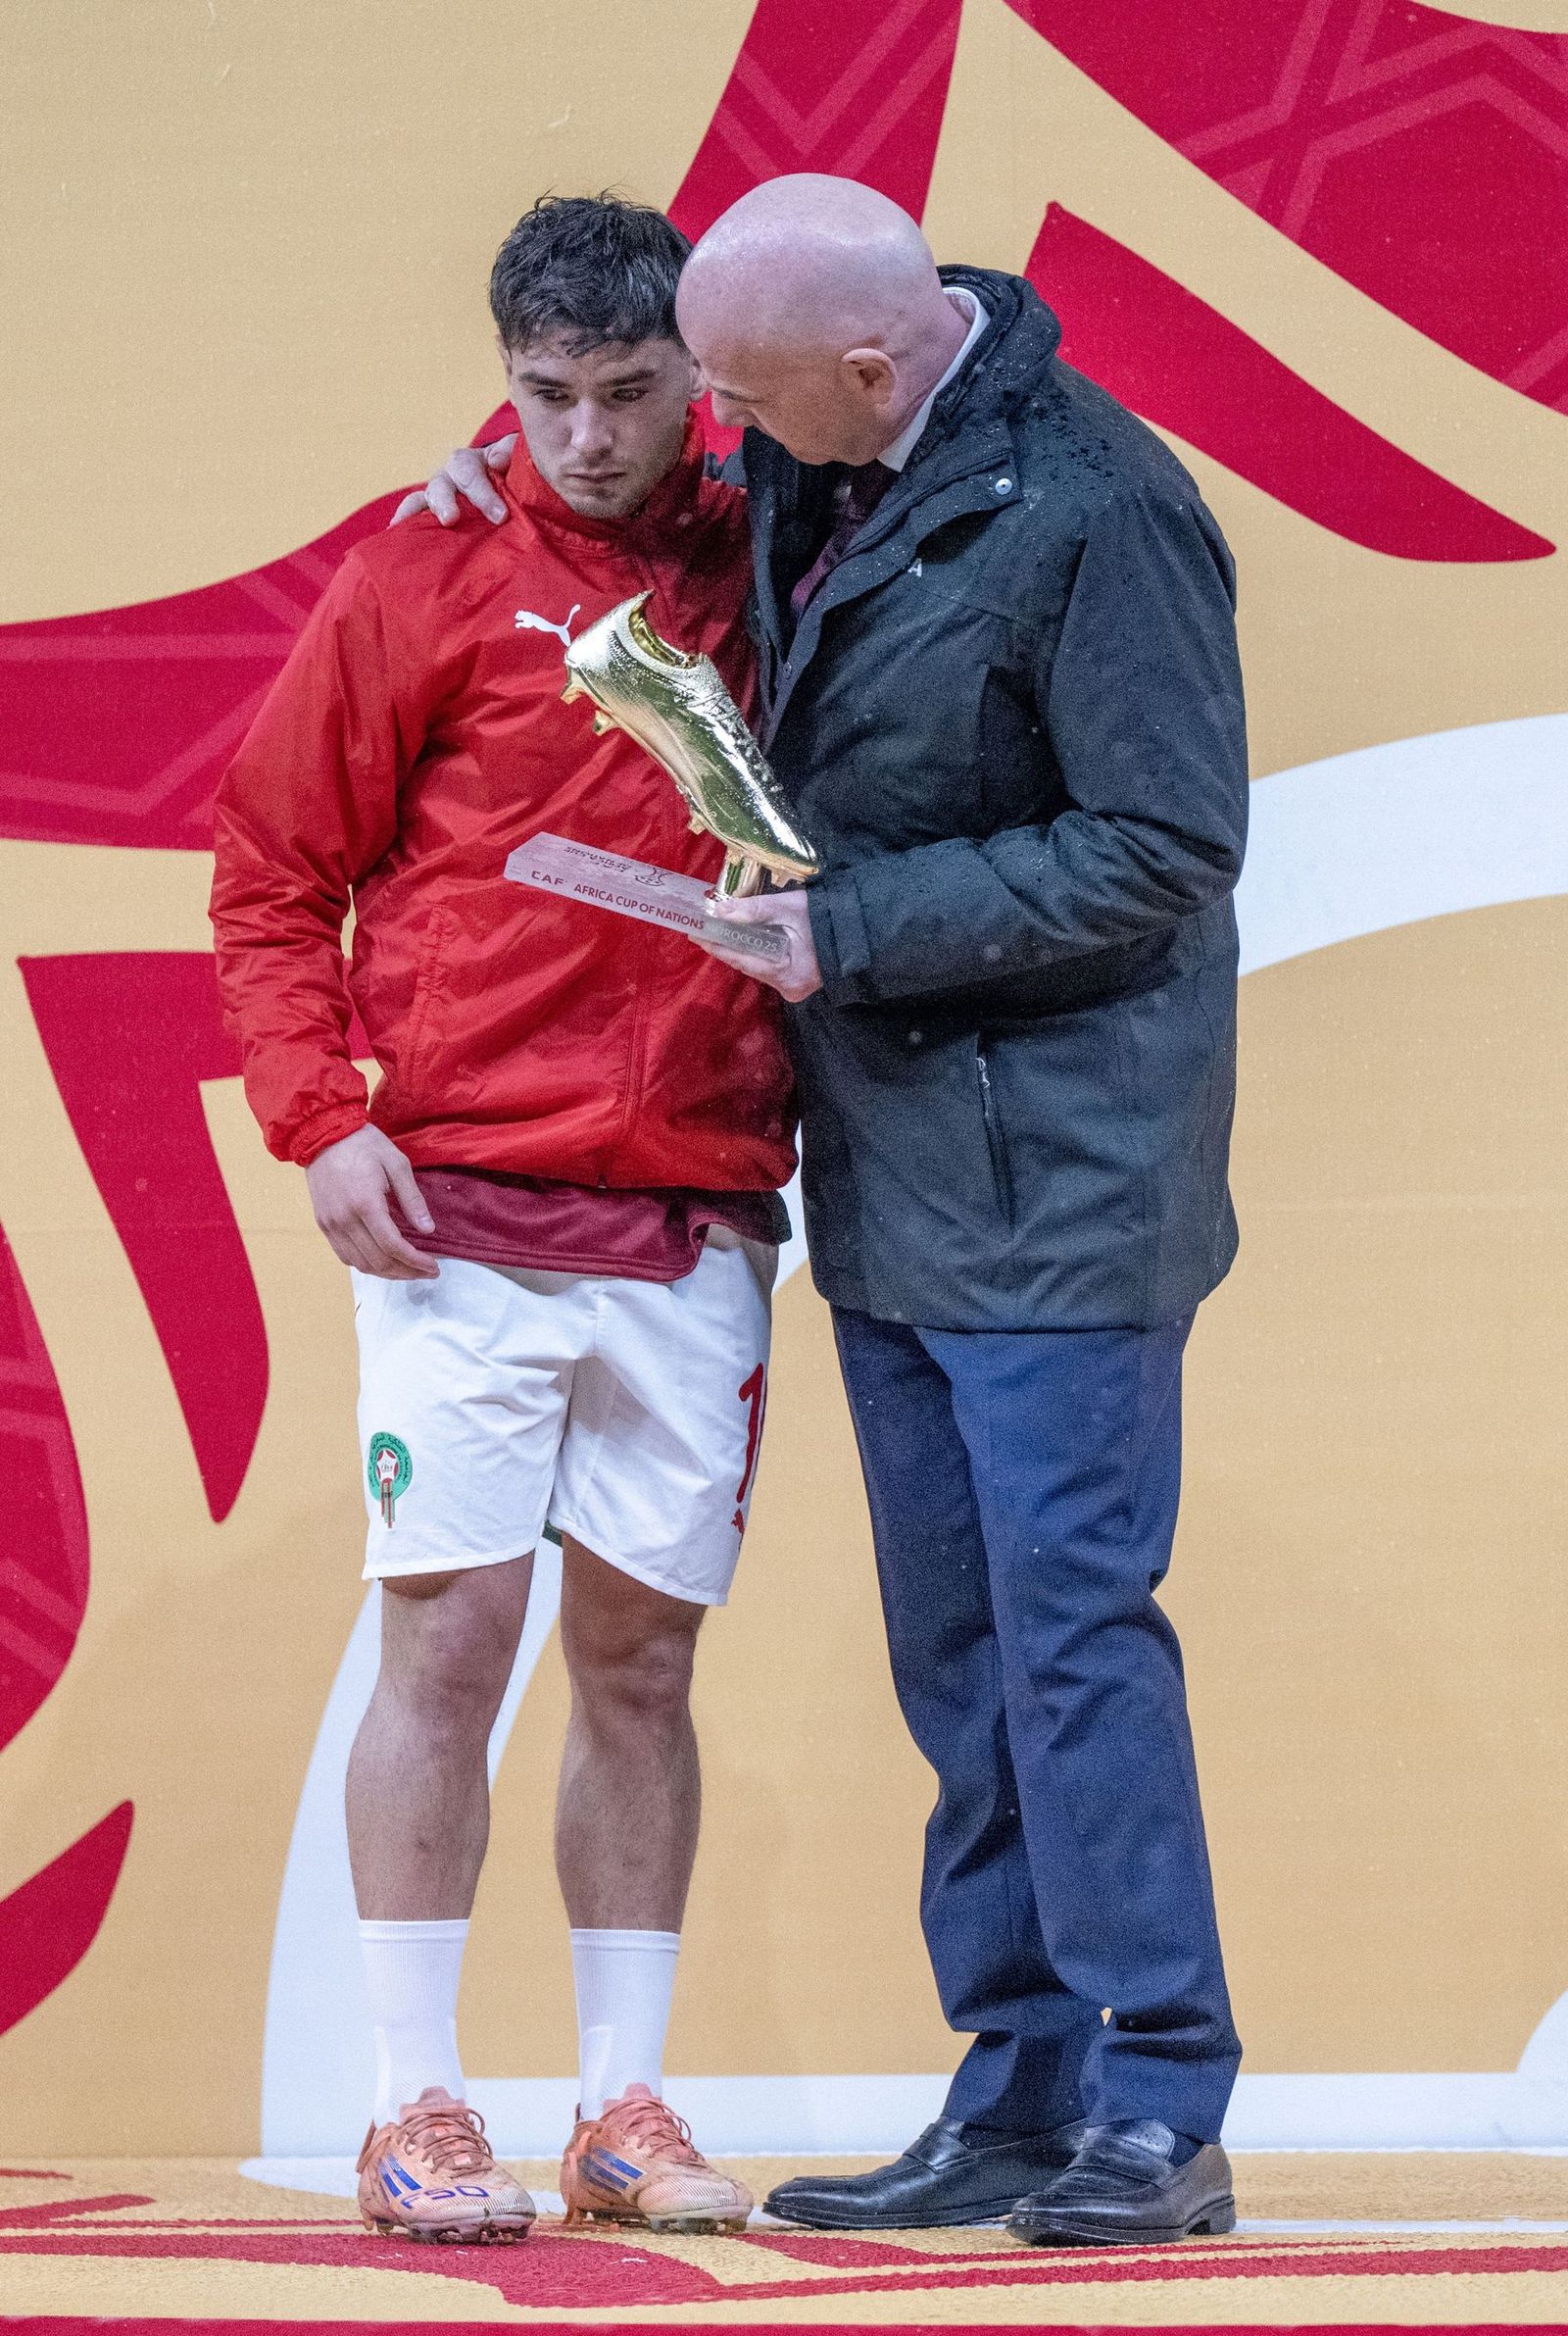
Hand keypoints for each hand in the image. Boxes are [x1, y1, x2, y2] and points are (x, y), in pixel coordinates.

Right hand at [304, 1126, 439, 1278]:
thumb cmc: (364, 1144)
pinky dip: (366, 1264)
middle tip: (426, 1271)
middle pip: (378, 1261)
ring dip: (387, 1273)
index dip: (416, 1262)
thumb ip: (412, 1199)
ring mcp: (331, 1224)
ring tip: (408, 1269)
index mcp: (366, 1203)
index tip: (433, 1267)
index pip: (393, 1247)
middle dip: (406, 1272)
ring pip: (361, 1264)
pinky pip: (345, 1255)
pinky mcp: (323, 1224)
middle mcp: (345, 1219)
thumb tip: (428, 1230)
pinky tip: (383, 1260)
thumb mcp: (397, 1164)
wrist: (323, 1133)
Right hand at [391, 435, 515, 527]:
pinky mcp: (432, 515)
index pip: (470, 472)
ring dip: (414, 512)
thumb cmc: (515, 476)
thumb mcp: (518, 458)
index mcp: (471, 463)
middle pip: (441, 486)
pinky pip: (414, 516)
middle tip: (450, 519)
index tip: (500, 515)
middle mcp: (449, 477)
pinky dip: (404, 522)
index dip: (483, 494)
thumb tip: (497, 461)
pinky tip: (394, 533)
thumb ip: (512, 452)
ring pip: (421, 500)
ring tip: (403, 526)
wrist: (512, 492)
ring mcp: (438, 497)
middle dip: (444, 502)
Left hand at [698, 886, 822, 1001]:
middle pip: (748, 965)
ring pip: (757, 967)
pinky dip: (756, 954)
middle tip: (704, 931)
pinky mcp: (797, 984)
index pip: (742, 959)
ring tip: (719, 933)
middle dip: (726, 947)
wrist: (861, 929)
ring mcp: (794, 989)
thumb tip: (721, 911)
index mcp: (787, 973)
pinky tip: (743, 940)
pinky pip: (769, 969)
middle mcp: (789, 988)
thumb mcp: (790, 907)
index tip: (696, 934)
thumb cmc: (827, 917)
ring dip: (740, 950)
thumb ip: (755, 909)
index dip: (717, 946)